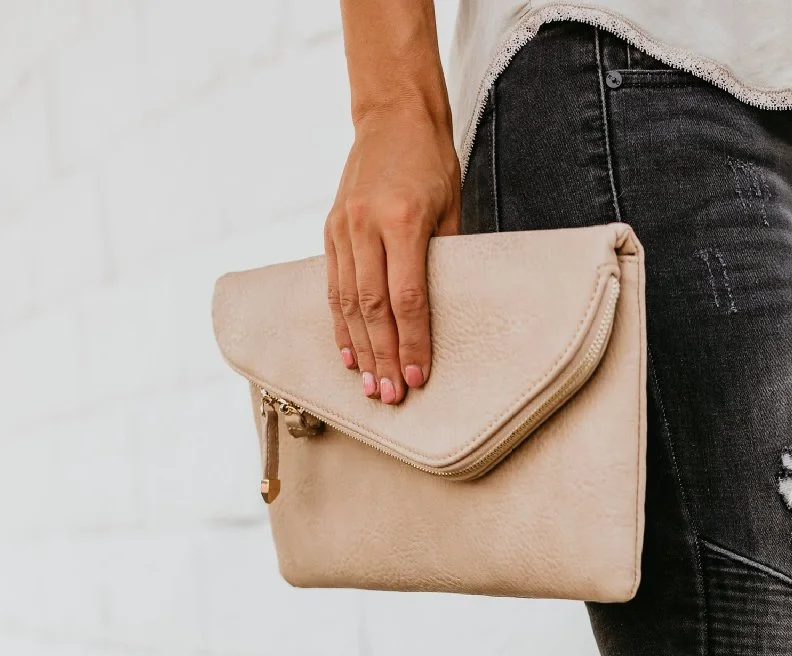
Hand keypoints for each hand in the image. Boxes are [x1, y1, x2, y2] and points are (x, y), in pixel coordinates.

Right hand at [325, 107, 460, 404]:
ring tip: (369, 386)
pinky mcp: (331, 228)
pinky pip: (333, 285)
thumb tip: (447, 314)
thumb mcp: (452, 209)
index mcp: (403, 220)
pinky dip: (339, 323)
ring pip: (347, 300)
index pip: (407, 297)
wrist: (392, 116)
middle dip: (382, 356)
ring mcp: (343, 225)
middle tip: (390, 395)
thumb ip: (445, 259)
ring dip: (359, 348)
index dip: (412, 342)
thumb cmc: (432, 164)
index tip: (418, 377)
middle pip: (372, 306)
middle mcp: (366, 223)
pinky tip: (348, 353)